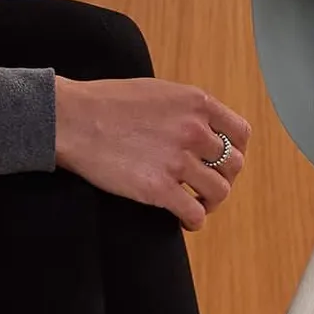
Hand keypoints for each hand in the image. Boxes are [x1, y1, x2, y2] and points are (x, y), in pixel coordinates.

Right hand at [54, 77, 251, 229]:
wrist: (72, 118)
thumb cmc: (106, 102)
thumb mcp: (158, 92)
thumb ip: (185, 109)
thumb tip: (202, 127)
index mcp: (197, 103)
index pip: (240, 133)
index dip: (236, 150)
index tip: (224, 160)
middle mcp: (195, 130)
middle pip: (233, 165)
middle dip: (223, 177)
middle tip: (207, 184)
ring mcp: (178, 160)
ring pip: (219, 191)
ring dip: (211, 202)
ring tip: (197, 204)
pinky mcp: (159, 188)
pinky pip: (194, 213)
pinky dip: (194, 221)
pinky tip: (184, 221)